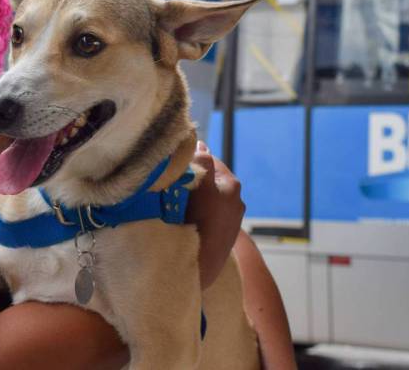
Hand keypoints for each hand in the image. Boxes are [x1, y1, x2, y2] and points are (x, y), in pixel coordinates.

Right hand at [186, 140, 244, 288]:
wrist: (203, 266)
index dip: (189, 159)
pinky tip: (187, 216)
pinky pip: (210, 211)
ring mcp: (232, 216)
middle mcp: (236, 198)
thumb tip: (200, 143)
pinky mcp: (227, 231)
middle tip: (172, 182)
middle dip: (193, 176)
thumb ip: (201, 163)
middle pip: (209, 177)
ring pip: (209, 194)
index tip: (173, 164)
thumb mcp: (198, 188)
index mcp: (231, 184)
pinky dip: (200, 209)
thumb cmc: (199, 222)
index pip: (208, 158)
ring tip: (177, 200)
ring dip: (195, 194)